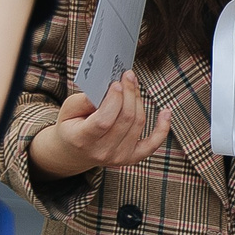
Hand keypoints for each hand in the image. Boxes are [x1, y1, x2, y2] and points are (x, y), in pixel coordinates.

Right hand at [28, 70, 172, 178]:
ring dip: (138, 100)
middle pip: (125, 119)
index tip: (116, 83)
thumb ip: (84, 99)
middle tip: (128, 76)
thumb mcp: (68, 110)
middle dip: (129, 93)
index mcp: (82, 140)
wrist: (74, 152)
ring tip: (133, 85)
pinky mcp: (132, 158)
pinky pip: (153, 143)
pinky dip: (162, 127)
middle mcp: (102, 152)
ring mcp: (119, 157)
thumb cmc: (71, 126)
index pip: (104, 121)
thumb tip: (108, 89)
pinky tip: (166, 112)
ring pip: (138, 123)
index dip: (114, 100)